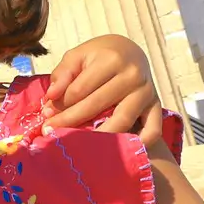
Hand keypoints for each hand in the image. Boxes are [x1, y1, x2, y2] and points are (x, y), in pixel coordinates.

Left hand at [41, 34, 159, 135]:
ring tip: (78, 146)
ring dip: (98, 137)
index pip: (80, 89)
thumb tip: (51, 97)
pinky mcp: (157, 106)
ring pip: (122, 121)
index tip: (45, 116)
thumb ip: (63, 74)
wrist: (131, 52)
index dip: (60, 105)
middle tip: (52, 134)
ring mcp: (147, 92)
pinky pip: (152, 131)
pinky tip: (118, 151)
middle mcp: (132, 75)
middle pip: (97, 106)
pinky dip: (138, 143)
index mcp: (111, 59)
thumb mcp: (78, 55)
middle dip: (71, 121)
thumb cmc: (99, 56)